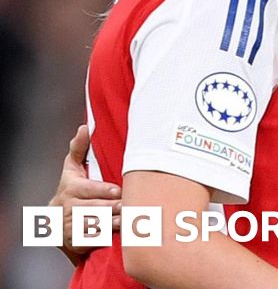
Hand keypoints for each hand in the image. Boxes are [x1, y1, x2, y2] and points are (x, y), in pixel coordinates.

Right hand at [49, 125, 122, 262]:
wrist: (55, 223)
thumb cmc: (72, 190)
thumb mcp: (72, 169)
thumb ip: (79, 149)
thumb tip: (85, 127)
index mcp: (69, 188)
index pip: (87, 190)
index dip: (103, 191)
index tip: (117, 191)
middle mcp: (66, 208)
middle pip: (93, 208)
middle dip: (112, 208)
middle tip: (129, 206)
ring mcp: (69, 227)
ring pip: (94, 225)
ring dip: (112, 223)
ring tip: (128, 219)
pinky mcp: (74, 243)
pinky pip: (92, 241)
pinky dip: (105, 238)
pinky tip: (119, 234)